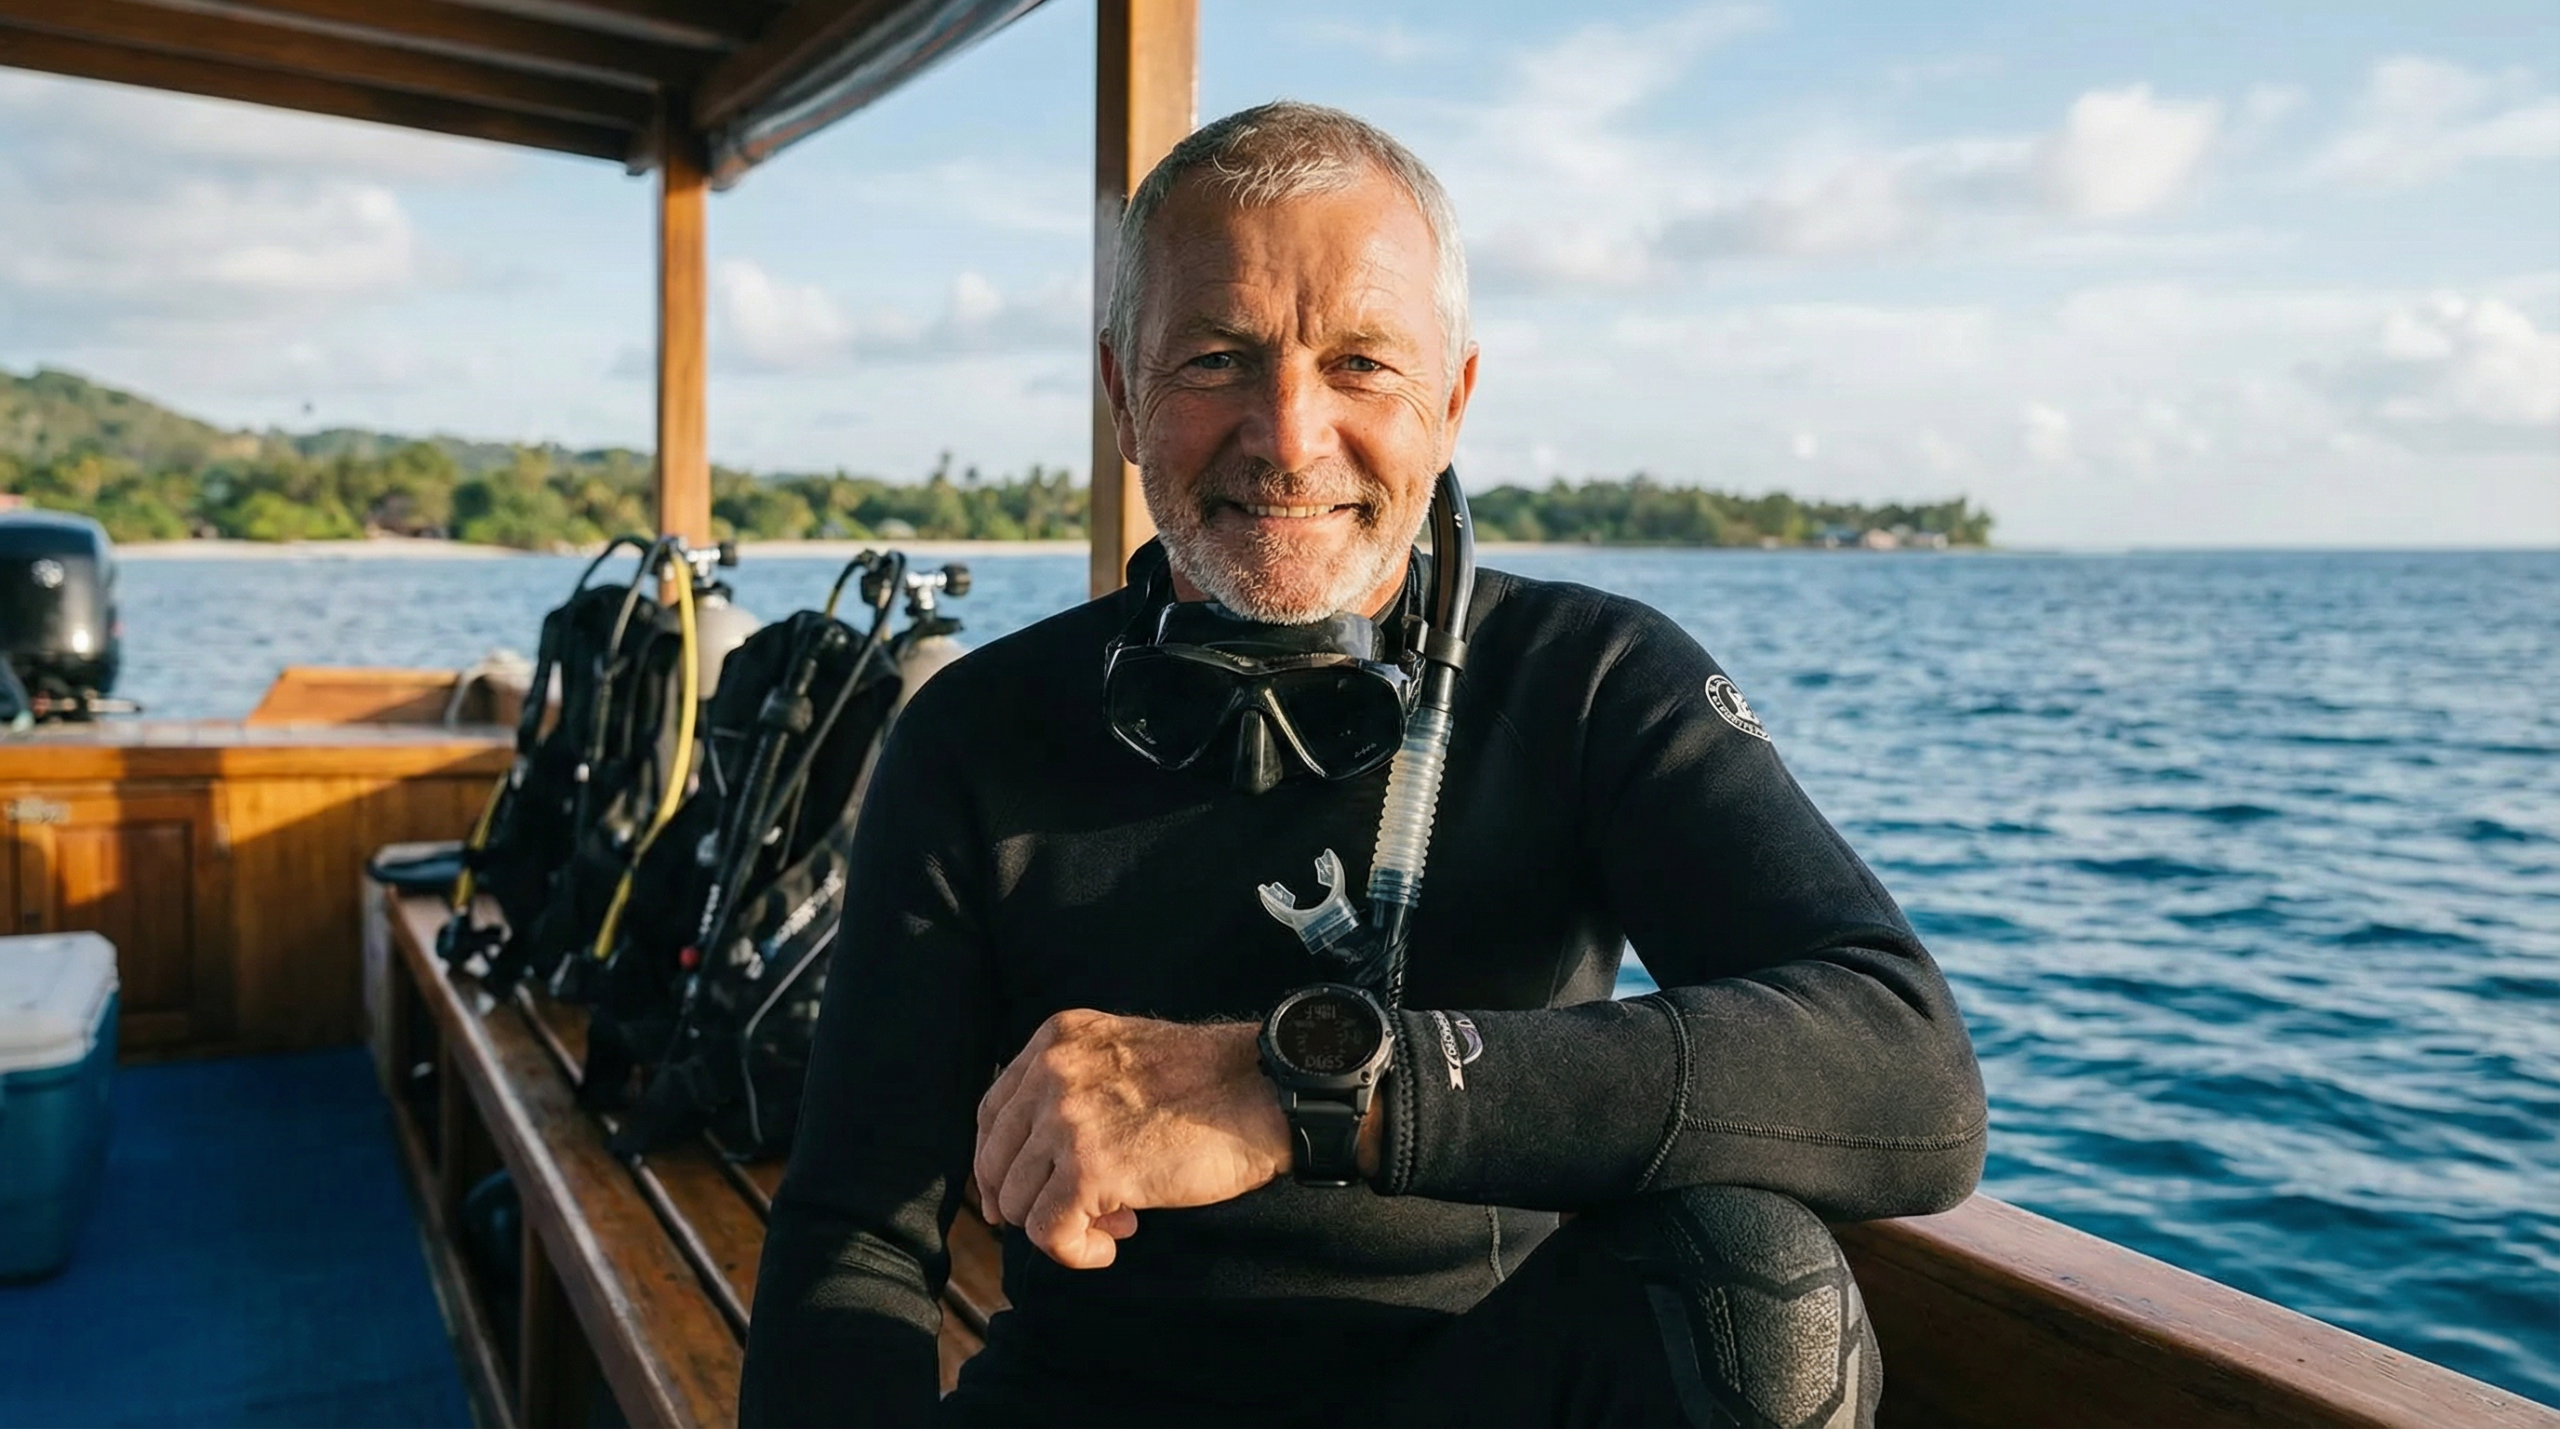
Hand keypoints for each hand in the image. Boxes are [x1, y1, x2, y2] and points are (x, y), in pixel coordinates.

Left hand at [973, 1011, 1289, 1268]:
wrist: (1261, 1091)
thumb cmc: (1209, 1082)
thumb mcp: (1122, 1055)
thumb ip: (1075, 1085)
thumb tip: (1036, 1159)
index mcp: (1056, 1039)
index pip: (992, 1113)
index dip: (997, 1163)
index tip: (1015, 1194)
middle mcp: (1050, 1073)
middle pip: (995, 1161)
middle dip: (1023, 1202)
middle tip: (1073, 1218)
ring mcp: (1066, 1120)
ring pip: (1017, 1202)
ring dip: (1061, 1226)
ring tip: (1115, 1222)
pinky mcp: (1088, 1169)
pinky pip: (1048, 1232)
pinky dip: (1074, 1252)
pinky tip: (1110, 1247)